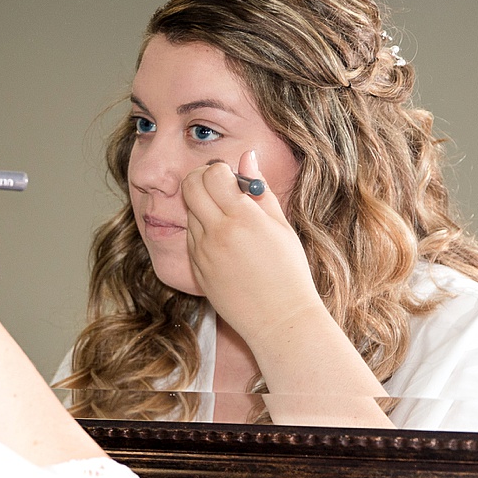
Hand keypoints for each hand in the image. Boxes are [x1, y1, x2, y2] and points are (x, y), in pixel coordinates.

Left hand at [182, 155, 390, 425]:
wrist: (279, 321)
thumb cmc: (288, 272)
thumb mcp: (280, 226)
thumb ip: (259, 189)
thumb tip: (246, 157)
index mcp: (242, 218)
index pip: (212, 173)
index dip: (219, 169)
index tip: (231, 176)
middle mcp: (216, 233)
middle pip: (190, 186)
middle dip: (202, 178)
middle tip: (220, 186)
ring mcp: (202, 252)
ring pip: (190, 212)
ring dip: (203, 206)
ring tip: (230, 221)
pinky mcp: (196, 269)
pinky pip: (190, 238)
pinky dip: (202, 231)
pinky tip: (225, 244)